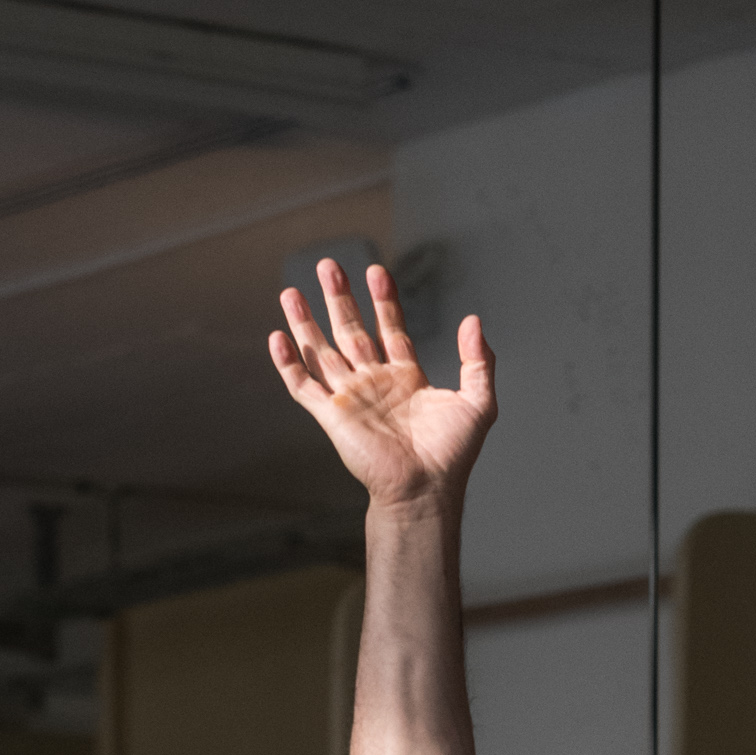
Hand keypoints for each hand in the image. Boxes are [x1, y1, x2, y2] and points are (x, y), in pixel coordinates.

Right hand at [270, 260, 494, 509]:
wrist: (425, 489)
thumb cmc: (452, 455)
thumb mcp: (478, 402)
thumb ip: (478, 360)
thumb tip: (474, 320)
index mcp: (406, 378)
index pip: (390, 328)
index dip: (383, 300)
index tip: (377, 272)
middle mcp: (375, 383)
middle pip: (351, 331)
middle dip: (339, 298)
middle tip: (328, 265)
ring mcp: (351, 398)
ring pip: (321, 352)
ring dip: (305, 322)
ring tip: (291, 291)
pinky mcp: (332, 417)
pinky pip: (303, 386)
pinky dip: (288, 363)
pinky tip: (277, 337)